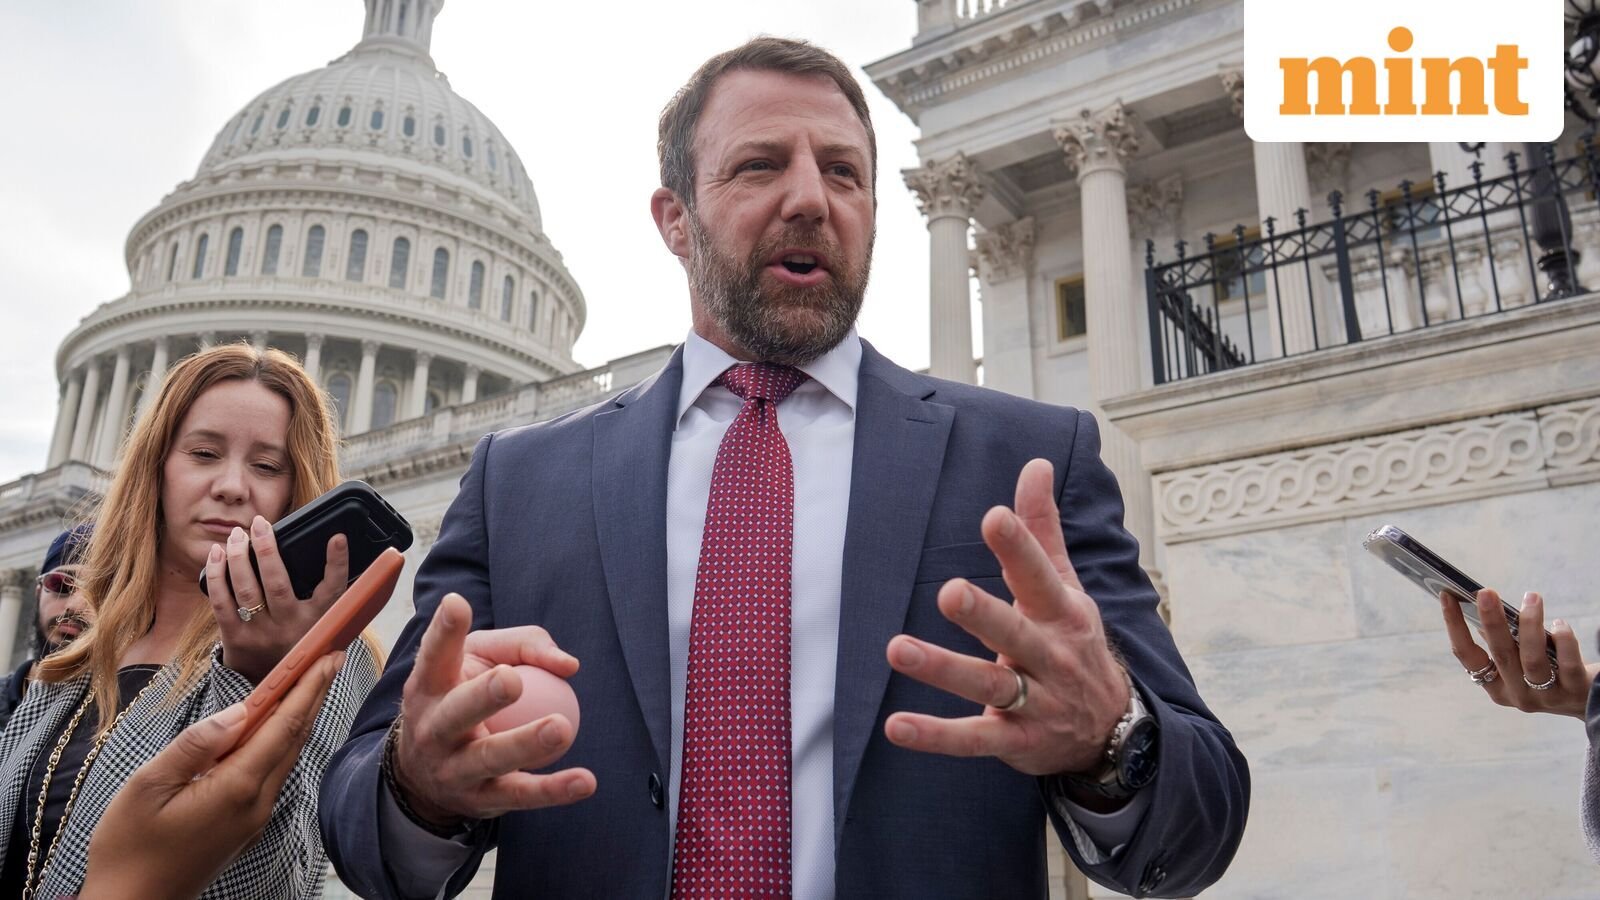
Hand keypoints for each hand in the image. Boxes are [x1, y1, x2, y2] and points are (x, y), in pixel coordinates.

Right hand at [77, 651, 343, 899]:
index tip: (329, 655)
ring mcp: (254, 817)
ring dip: (300, 718)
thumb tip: (239, 712)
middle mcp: (256, 802)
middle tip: (331, 658)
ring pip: (286, 757)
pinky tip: (277, 728)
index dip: (308, 688)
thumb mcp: (148, 786)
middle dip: (314, 696)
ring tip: (311, 683)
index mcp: (236, 787)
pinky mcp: (245, 826)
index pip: (283, 727)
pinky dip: (281, 743)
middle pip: (293, 739)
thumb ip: (195, 744)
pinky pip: (272, 774)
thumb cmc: (129, 847)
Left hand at [205, 515, 348, 683]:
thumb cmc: (301, 643)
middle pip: (278, 584)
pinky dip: (217, 575)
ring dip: (239, 557)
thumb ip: (332, 600)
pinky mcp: (235, 638)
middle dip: (268, 549)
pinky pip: (222, 602)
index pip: (333, 590)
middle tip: (260, 524)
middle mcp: (291, 628)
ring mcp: (261, 635)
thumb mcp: (326, 627)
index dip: (337, 563)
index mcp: (319, 622)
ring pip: (246, 590)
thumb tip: (337, 551)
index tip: (337, 538)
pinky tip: (217, 554)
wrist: (275, 690)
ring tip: (238, 535)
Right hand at [392, 592, 595, 825]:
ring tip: (561, 728)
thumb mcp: (480, 661)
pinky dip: (554, 791)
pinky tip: (585, 781)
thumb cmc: (462, 696)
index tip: (457, 605)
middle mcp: (433, 729)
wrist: (425, 775)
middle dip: (482, 697)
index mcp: (428, 687)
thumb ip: (522, 646)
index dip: (444, 631)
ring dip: (525, 744)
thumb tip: (568, 664)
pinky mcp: (481, 801)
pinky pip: (520, 795)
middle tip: (512, 680)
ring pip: (489, 759)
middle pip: (456, 714)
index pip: (434, 656)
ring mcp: (453, 769)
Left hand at [883, 458, 1129, 777]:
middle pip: (1014, 632)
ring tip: (897, 649)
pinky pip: (973, 739)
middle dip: (984, 614)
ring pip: (987, 685)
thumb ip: (1042, 528)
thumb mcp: (1065, 586)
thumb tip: (1034, 463)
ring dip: (943, 669)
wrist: (1113, 731)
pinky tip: (896, 727)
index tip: (995, 518)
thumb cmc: (1072, 642)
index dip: (1019, 547)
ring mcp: (1034, 702)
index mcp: (1061, 612)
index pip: (1039, 575)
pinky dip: (935, 736)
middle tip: (949, 592)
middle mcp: (1049, 655)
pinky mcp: (1016, 741)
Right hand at [1441, 587, 1598, 718]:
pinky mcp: (1575, 692)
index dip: (1454, 625)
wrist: (1589, 700)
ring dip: (1530, 625)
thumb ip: (1503, 641)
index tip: (1447, 596)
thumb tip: (1483, 605)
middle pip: (1500, 655)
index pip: (1467, 655)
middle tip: (1486, 592)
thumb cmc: (1550, 670)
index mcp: (1496, 687)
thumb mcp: (1520, 660)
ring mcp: (1546, 697)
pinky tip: (1560, 624)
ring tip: (1531, 597)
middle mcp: (1517, 696)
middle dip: (1491, 621)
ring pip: (1531, 661)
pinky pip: (1567, 663)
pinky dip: (1562, 640)